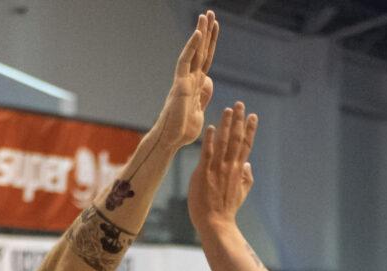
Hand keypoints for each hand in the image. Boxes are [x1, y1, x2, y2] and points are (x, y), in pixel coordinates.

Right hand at [156, 11, 218, 149]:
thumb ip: (203, 96)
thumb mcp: (199, 112)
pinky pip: (186, 62)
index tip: (215, 28)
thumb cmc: (182, 131)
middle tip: (210, 13)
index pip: (205, 60)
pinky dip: (192, 47)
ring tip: (206, 15)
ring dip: (201, 33)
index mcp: (196, 85)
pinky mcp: (180, 85)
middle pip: (201, 51)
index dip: (210, 44)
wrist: (171, 141)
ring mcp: (184, 80)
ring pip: (194, 52)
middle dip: (206, 32)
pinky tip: (199, 33)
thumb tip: (208, 82)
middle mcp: (190, 79)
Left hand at [188, 102, 257, 231]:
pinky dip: (211, 140)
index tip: (253, 116)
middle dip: (239, 121)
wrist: (215, 223)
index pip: (245, 146)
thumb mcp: (241, 194)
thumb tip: (248, 165)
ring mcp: (217, 169)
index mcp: (238, 170)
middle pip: (236, 139)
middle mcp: (230, 167)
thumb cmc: (225, 210)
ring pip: (223, 143)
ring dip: (226, 125)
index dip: (250, 130)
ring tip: (229, 110)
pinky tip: (212, 127)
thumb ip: (246, 178)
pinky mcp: (204, 173)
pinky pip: (208, 153)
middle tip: (240, 104)